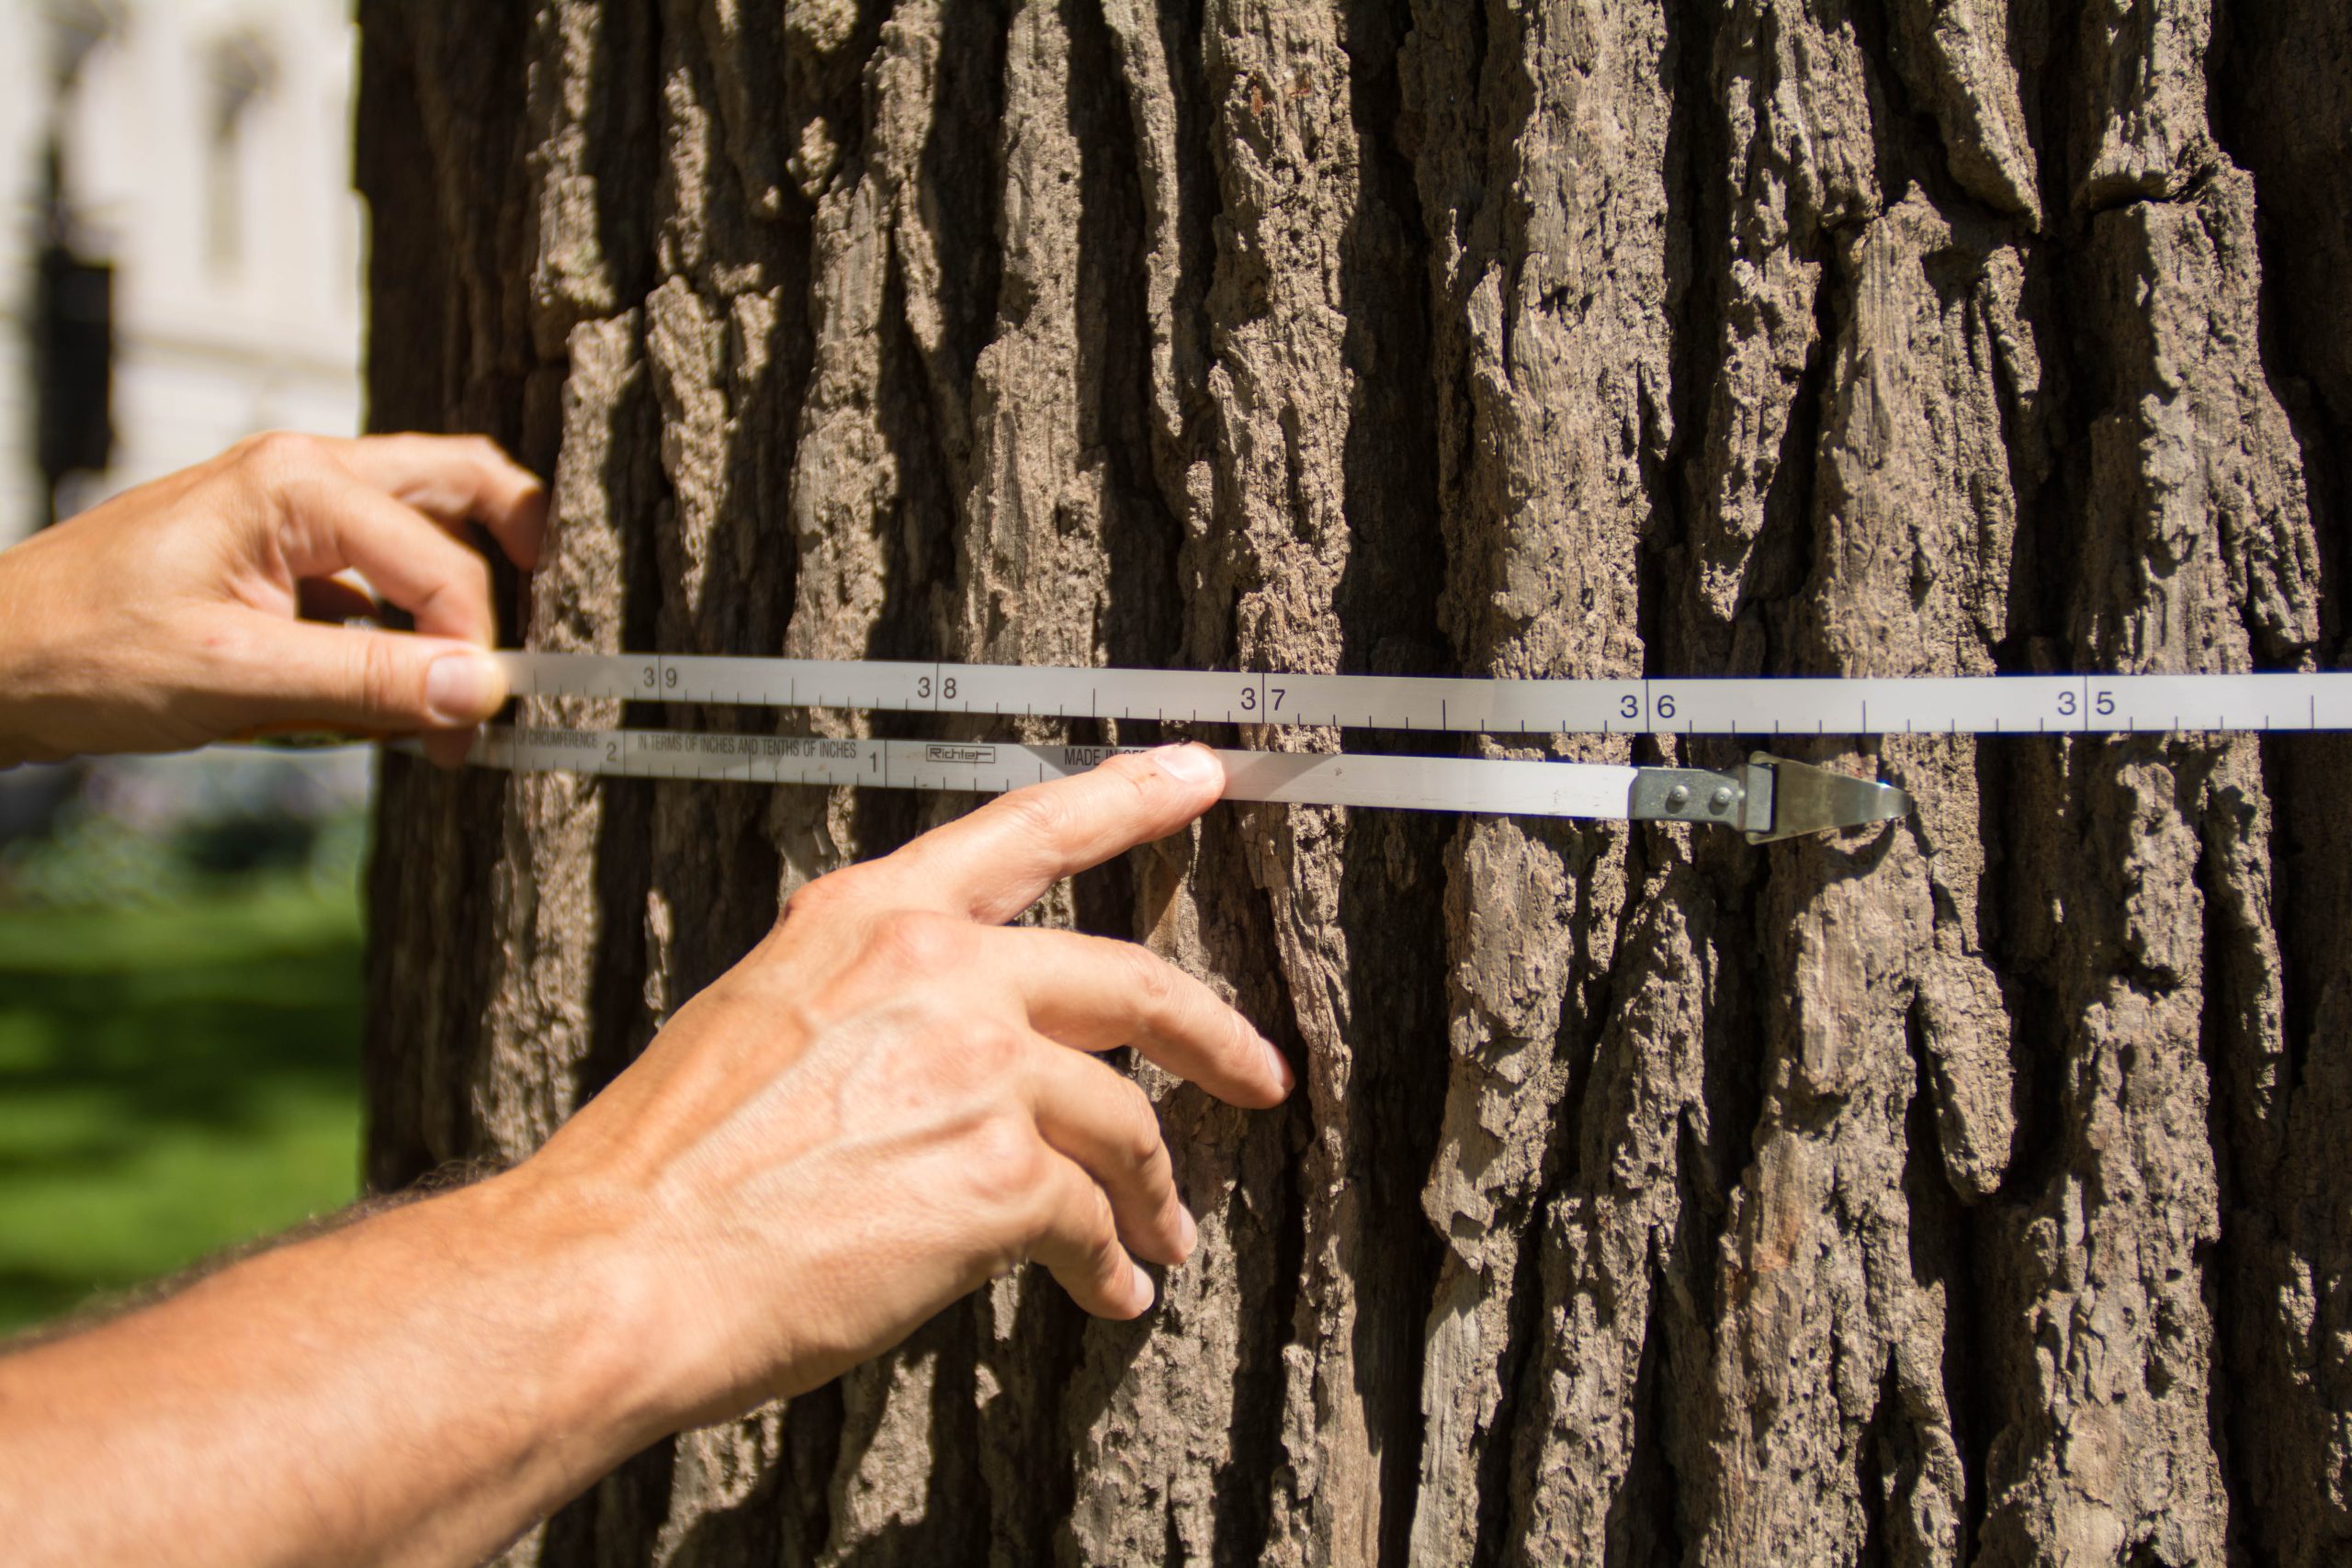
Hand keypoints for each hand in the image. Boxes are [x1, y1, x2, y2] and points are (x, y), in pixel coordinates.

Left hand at [0, 430, 544, 767]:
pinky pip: (378, 566)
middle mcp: (305, 473)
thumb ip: (372, 682)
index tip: (470, 731)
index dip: (473, 651)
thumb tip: (482, 692)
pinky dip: (409, 616)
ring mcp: (292, 505)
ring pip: (426, 519)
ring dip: (461, 589)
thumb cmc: (86, 654)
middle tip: (557, 626)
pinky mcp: (281, 548)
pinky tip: (402, 679)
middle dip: (521, 551)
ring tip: (471, 670)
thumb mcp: (236, 675)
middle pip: (461, 483)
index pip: (440, 563)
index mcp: (297, 483)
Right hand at [512, 742, 1291, 1427]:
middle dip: (1216, 1037)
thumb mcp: (760, 1021)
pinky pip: (1091, 1220)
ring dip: (1152, 1192)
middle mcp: (939, 967)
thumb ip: (871, 1007)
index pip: (1029, 831)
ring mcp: (979, 1066)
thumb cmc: (667, 1167)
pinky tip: (1108, 1296)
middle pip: (1132, 982)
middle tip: (1258, 1075)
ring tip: (1161, 1239)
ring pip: (1123, 1121)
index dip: (1128, 798)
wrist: (620, 1267)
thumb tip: (946, 1055)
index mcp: (870, 915)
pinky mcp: (1003, 1176)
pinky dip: (1108, 1265)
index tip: (1199, 773)